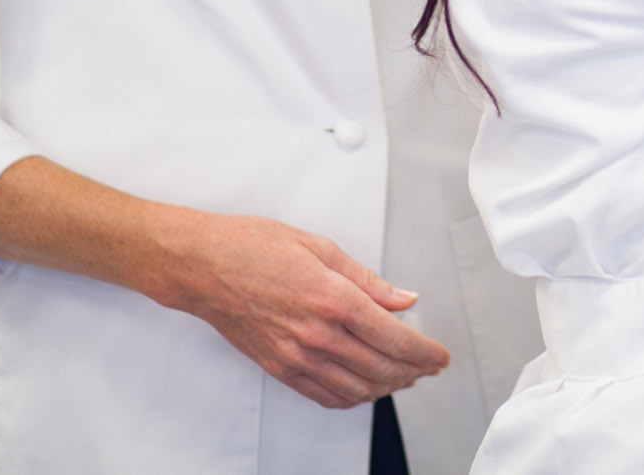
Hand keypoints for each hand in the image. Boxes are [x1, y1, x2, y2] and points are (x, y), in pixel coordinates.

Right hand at [155, 210, 449, 408]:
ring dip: (387, 387)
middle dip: (414, 371)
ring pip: (356, 387)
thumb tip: (402, 298)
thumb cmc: (252, 247)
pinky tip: (363, 390)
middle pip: (381, 367)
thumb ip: (367, 279)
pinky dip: (351, 398)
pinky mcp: (280, 368)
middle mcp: (317, 334)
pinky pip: (324, 395)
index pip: (394, 337)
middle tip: (430, 366)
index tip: (440, 354)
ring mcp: (296, 356)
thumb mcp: (320, 247)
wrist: (203, 267)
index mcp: (333, 298)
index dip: (424, 351)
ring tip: (404, 378)